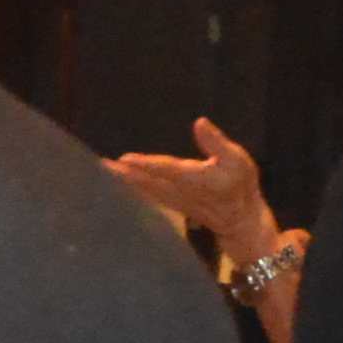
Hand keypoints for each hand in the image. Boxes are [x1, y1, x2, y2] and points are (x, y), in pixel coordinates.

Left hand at [107, 118, 275, 281]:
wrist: (241, 220)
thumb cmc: (239, 185)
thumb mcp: (236, 159)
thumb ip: (216, 143)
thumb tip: (199, 123)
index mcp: (195, 178)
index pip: (167, 170)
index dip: (147, 165)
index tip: (125, 159)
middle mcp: (180, 192)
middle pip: (147, 182)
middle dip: (124, 175)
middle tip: (101, 166)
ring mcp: (173, 201)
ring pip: (145, 191)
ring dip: (124, 182)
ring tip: (103, 172)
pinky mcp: (170, 205)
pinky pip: (147, 196)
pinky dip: (132, 190)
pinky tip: (119, 185)